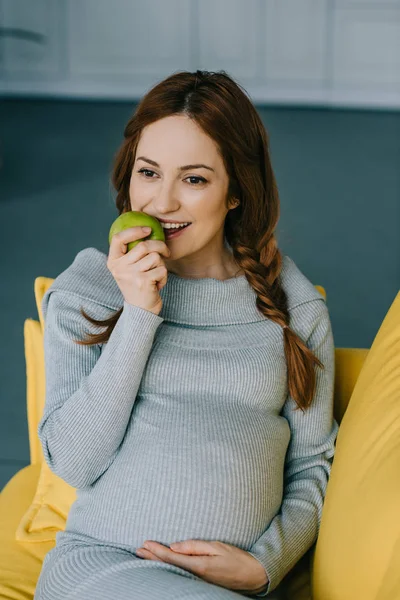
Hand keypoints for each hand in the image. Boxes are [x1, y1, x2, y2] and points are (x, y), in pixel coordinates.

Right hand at [107, 227, 170, 315]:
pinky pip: (161, 270)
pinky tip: (157, 284)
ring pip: (155, 257)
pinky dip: (164, 277)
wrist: (141, 311)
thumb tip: (148, 231)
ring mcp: (130, 275)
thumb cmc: (138, 286)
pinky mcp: (143, 282)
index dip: (134, 230)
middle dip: (160, 247)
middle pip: (144, 246)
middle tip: (166, 252)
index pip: (118, 238)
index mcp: (113, 262)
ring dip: (161, 265)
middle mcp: (119, 268)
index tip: (148, 229)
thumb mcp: (128, 269)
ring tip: (156, 275)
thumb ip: (131, 253)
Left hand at [135, 539, 268, 594]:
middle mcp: (196, 576)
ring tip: (144, 556)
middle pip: (169, 566)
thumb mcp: (217, 547)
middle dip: (152, 558)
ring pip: (172, 571)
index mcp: (199, 566)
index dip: (157, 551)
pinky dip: (168, 568)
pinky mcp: (201, 583)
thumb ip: (195, 546)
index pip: (172, 558)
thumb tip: (174, 546)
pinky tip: (163, 565)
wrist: (253, 575)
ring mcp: (198, 582)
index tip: (145, 543)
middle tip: (138, 549)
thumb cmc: (237, 558)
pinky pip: (180, 574)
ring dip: (158, 563)